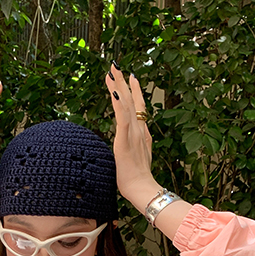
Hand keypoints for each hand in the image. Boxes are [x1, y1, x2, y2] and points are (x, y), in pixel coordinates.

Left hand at [104, 67, 156, 212]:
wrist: (141, 189)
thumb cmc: (136, 181)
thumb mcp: (134, 161)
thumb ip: (130, 152)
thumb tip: (125, 152)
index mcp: (141, 134)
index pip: (137, 108)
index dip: (134, 92)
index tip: (131, 78)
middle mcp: (139, 130)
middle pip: (131, 101)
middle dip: (124, 83)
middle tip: (117, 66)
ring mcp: (133, 133)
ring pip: (125, 105)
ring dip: (119, 87)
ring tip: (112, 72)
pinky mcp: (125, 140)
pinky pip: (121, 118)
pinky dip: (118, 105)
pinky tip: (113, 92)